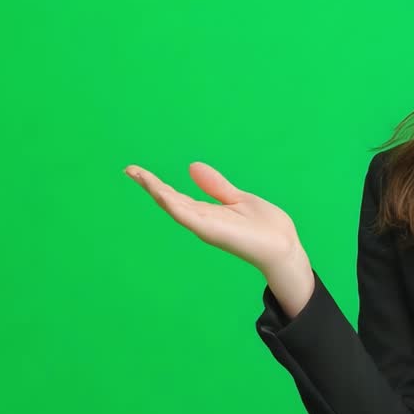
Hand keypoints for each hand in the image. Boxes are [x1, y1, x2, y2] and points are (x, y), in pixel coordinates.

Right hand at [125, 161, 304, 274]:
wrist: (284, 247)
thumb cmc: (266, 227)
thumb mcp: (238, 198)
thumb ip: (216, 186)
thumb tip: (192, 166)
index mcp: (208, 212)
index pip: (177, 196)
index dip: (157, 183)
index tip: (138, 170)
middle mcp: (202, 220)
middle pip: (170, 200)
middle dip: (149, 185)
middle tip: (129, 169)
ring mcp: (206, 226)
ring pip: (174, 206)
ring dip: (156, 191)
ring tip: (138, 174)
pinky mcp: (212, 231)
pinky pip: (189, 216)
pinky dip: (174, 205)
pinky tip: (161, 193)